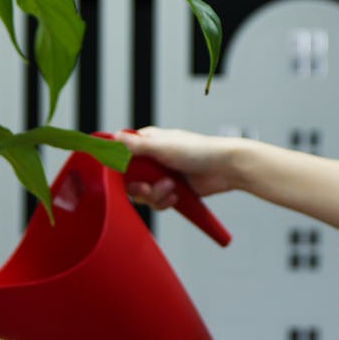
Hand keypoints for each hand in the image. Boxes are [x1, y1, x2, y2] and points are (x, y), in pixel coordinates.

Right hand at [114, 127, 237, 209]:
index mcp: (147, 143)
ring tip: (172, 187)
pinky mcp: (171, 190)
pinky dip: (165, 201)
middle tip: (148, 188)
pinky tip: (177, 195)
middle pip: (130, 180)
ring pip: (143, 194)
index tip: (121, 177)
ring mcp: (161, 176)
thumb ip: (136, 145)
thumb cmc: (198, 150)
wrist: (225, 168)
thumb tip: (113, 137)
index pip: (121, 155)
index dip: (119, 168)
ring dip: (156, 194)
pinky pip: (157, 202)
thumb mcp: (163, 147)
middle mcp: (151, 159)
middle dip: (140, 187)